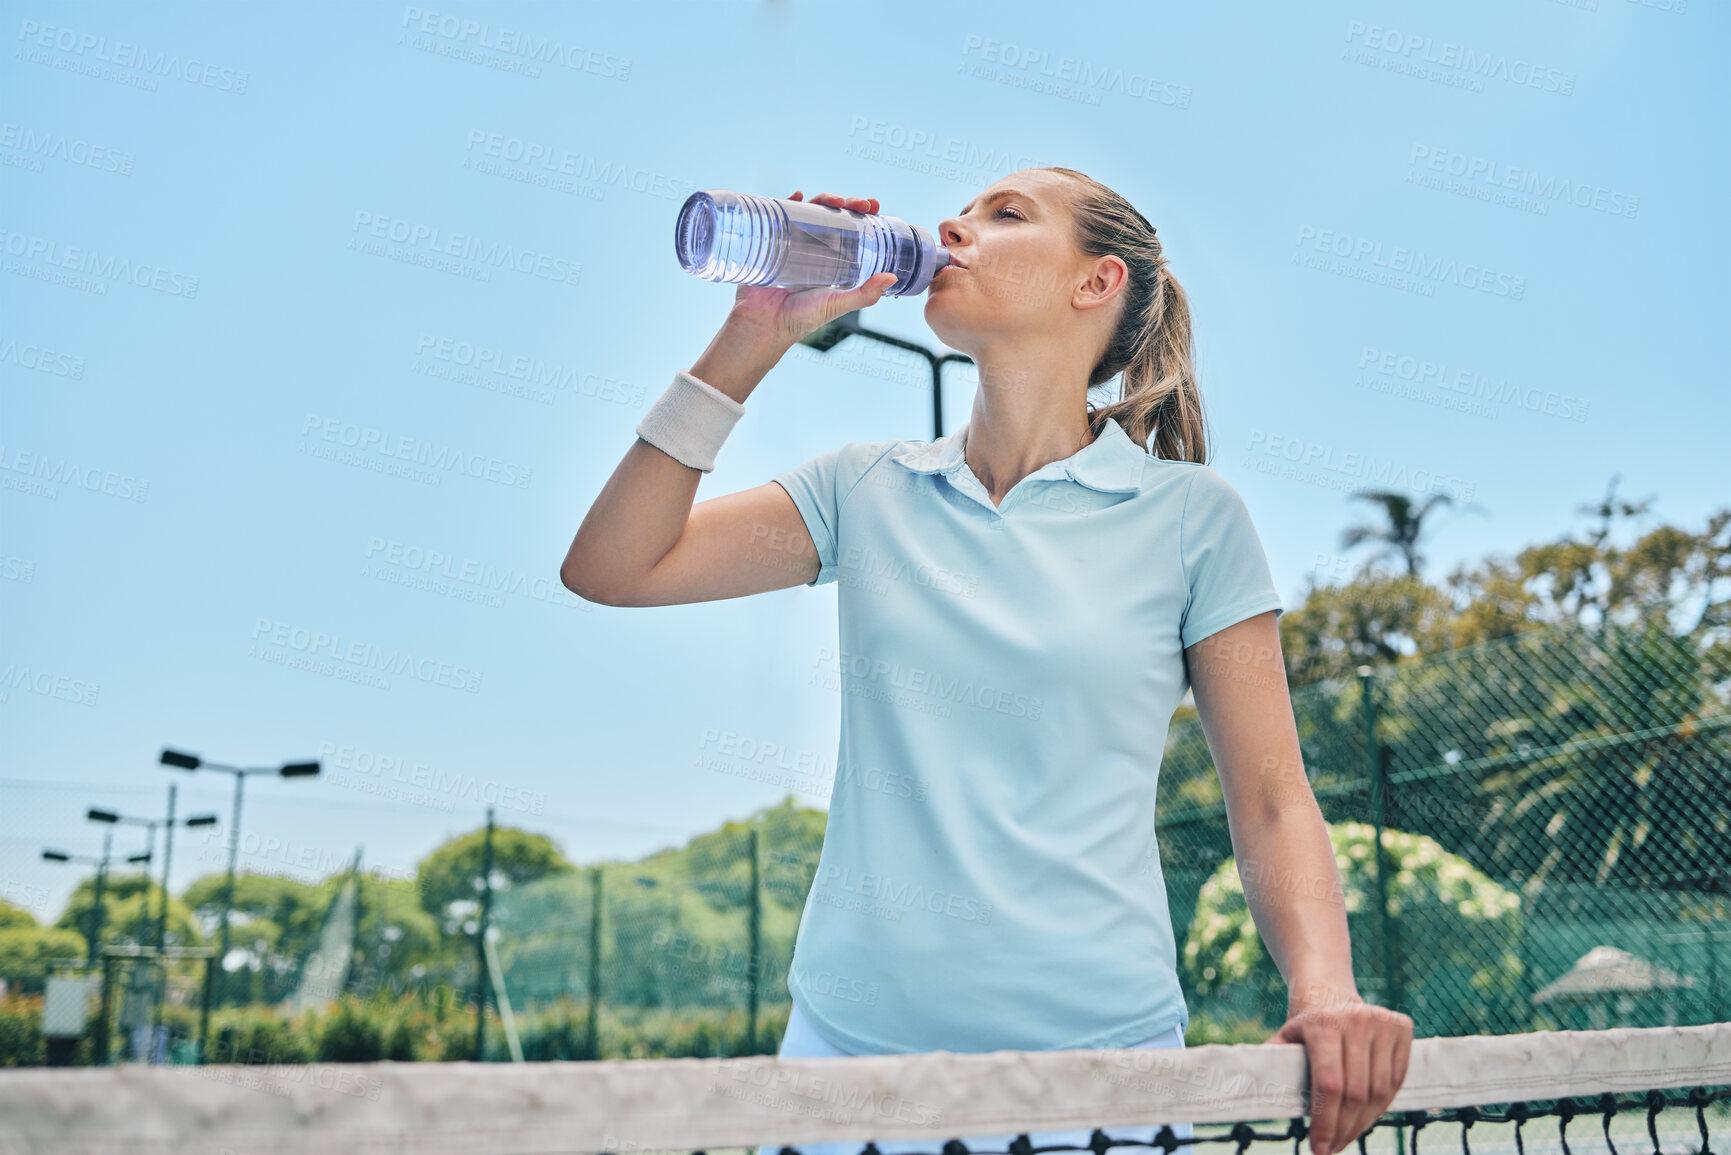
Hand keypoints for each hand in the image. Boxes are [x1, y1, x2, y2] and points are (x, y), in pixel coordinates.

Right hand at [723, 190, 899, 349]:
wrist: (764, 325)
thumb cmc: (801, 318)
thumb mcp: (838, 304)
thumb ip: (865, 295)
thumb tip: (892, 278)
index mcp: (834, 261)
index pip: (852, 231)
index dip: (863, 216)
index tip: (873, 206)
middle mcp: (815, 249)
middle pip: (834, 217)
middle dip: (848, 203)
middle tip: (860, 203)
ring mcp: (793, 243)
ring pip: (811, 213)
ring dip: (824, 199)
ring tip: (835, 200)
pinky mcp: (772, 241)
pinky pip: (780, 216)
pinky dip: (789, 202)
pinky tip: (798, 195)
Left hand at [1266, 993, 1412, 1154]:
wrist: (1332, 996)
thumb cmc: (1305, 1028)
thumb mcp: (1285, 1039)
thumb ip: (1273, 1063)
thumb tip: (1249, 1090)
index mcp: (1323, 1024)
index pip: (1328, 1084)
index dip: (1325, 1121)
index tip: (1318, 1148)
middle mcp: (1355, 1020)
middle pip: (1355, 1093)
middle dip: (1343, 1129)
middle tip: (1331, 1149)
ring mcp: (1382, 1023)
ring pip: (1379, 1092)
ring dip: (1363, 1123)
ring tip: (1346, 1138)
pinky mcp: (1402, 1028)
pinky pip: (1397, 1081)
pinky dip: (1382, 1107)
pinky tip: (1365, 1119)